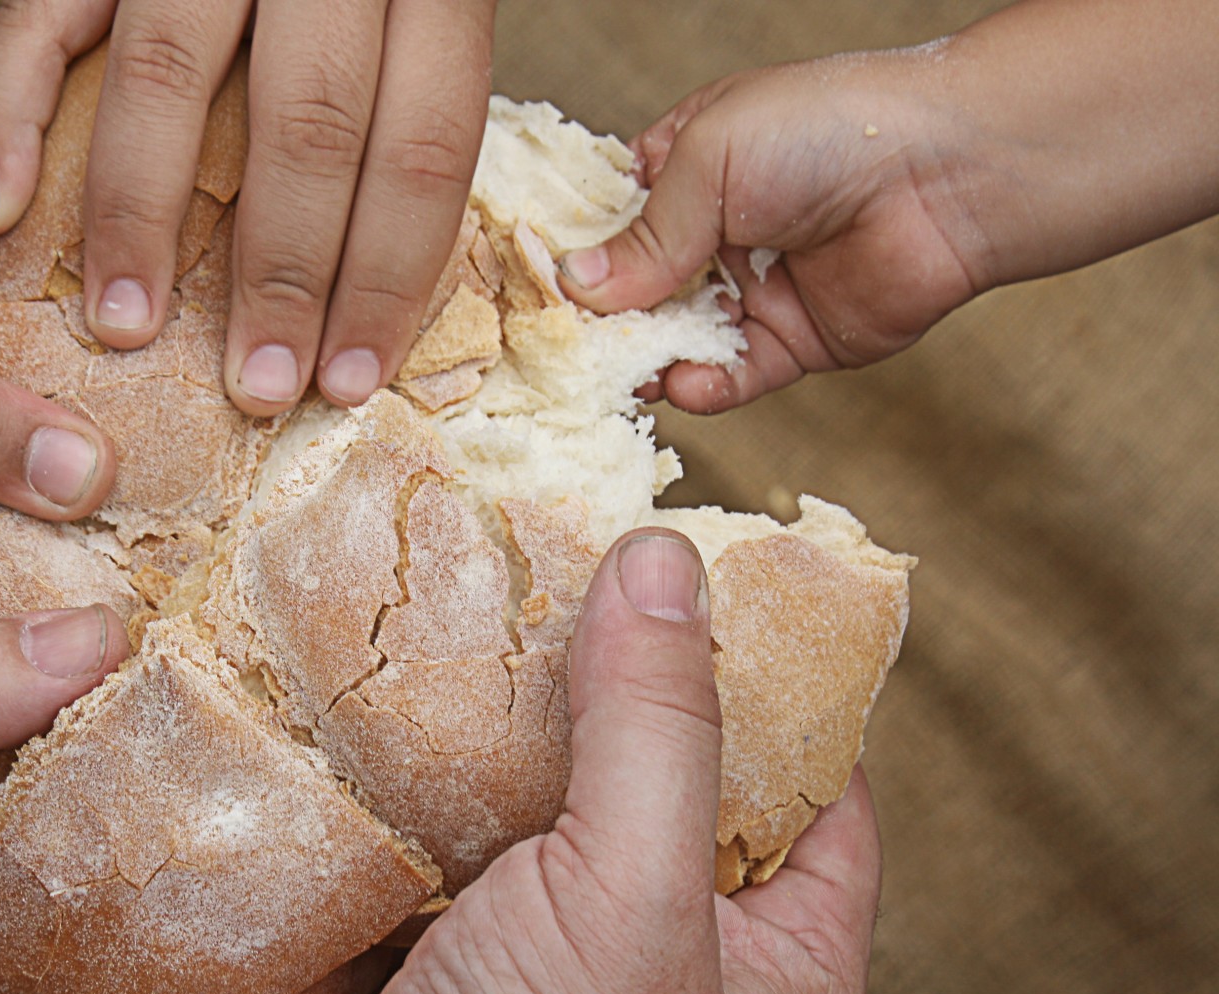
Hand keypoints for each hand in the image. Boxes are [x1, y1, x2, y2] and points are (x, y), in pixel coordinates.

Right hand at [0, 0, 496, 413]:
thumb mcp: (416, 19)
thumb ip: (398, 116)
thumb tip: (373, 296)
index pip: (425, 144)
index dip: (391, 276)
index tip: (350, 379)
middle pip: (312, 123)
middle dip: (285, 274)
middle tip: (256, 387)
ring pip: (170, 79)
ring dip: (143, 220)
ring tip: (128, 329)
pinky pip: (37, 21)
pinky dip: (4, 117)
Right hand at [146, 530, 881, 993]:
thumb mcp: (634, 890)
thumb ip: (658, 725)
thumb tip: (666, 564)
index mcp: (784, 976)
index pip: (822, 797)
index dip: (786, 688)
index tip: (726, 582)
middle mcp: (681, 969)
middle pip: (678, 785)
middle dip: (632, 688)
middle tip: (592, 575)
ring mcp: (563, 964)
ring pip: (561, 804)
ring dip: (526, 724)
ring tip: (501, 610)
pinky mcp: (458, 957)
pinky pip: (464, 836)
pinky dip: (442, 774)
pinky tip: (416, 697)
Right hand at [555, 1, 1218, 414]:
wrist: (951, 172)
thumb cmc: (831, 127)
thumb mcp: (711, 157)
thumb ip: (643, 233)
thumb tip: (573, 289)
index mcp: (681, 168)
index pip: (602, 222)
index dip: (562, 258)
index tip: (517, 293)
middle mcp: (709, 233)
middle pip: (628, 293)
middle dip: (593, 325)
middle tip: (552, 356)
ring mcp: (748, 291)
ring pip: (672, 342)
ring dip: (643, 363)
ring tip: (616, 379)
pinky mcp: (790, 344)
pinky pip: (731, 379)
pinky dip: (702, 389)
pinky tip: (684, 387)